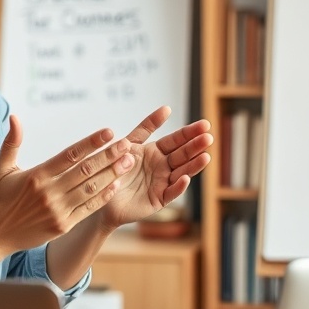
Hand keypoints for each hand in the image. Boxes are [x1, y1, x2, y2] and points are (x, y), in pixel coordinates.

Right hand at [0, 115, 134, 251]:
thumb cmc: (0, 199)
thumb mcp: (2, 169)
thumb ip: (11, 142)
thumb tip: (15, 117)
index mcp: (37, 175)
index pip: (70, 155)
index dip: (91, 143)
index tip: (109, 132)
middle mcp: (49, 192)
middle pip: (85, 170)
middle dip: (109, 156)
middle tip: (127, 144)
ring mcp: (58, 210)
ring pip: (91, 188)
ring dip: (112, 174)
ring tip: (128, 161)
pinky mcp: (63, 225)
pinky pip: (88, 208)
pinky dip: (104, 196)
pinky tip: (117, 184)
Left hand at [97, 106, 212, 229]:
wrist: (99, 195)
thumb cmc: (113, 167)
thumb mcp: (128, 143)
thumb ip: (145, 128)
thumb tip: (167, 109)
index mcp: (156, 151)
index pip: (176, 140)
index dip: (189, 133)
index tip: (205, 124)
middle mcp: (163, 166)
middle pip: (183, 154)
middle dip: (196, 146)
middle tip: (208, 137)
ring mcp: (162, 183)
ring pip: (182, 172)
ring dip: (194, 165)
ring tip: (205, 156)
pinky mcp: (158, 199)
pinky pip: (170, 192)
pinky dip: (178, 186)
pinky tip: (185, 178)